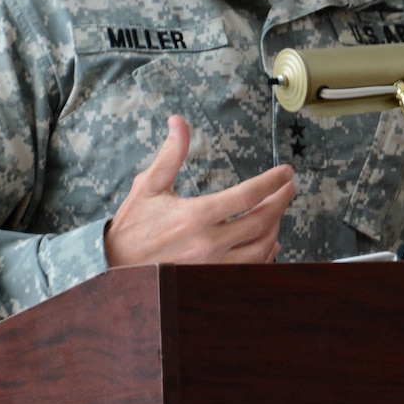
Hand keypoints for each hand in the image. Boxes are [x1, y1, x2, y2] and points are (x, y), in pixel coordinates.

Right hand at [104, 115, 294, 266]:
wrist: (114, 266)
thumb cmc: (133, 225)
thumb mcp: (149, 185)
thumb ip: (170, 154)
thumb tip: (178, 121)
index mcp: (196, 215)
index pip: (247, 195)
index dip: (272, 182)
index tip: (286, 173)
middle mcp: (208, 243)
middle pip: (261, 221)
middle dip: (281, 202)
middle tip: (289, 189)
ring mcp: (212, 266)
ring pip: (260, 248)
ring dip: (275, 227)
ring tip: (278, 211)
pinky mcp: (211, 281)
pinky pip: (250, 270)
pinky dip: (264, 254)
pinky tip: (268, 241)